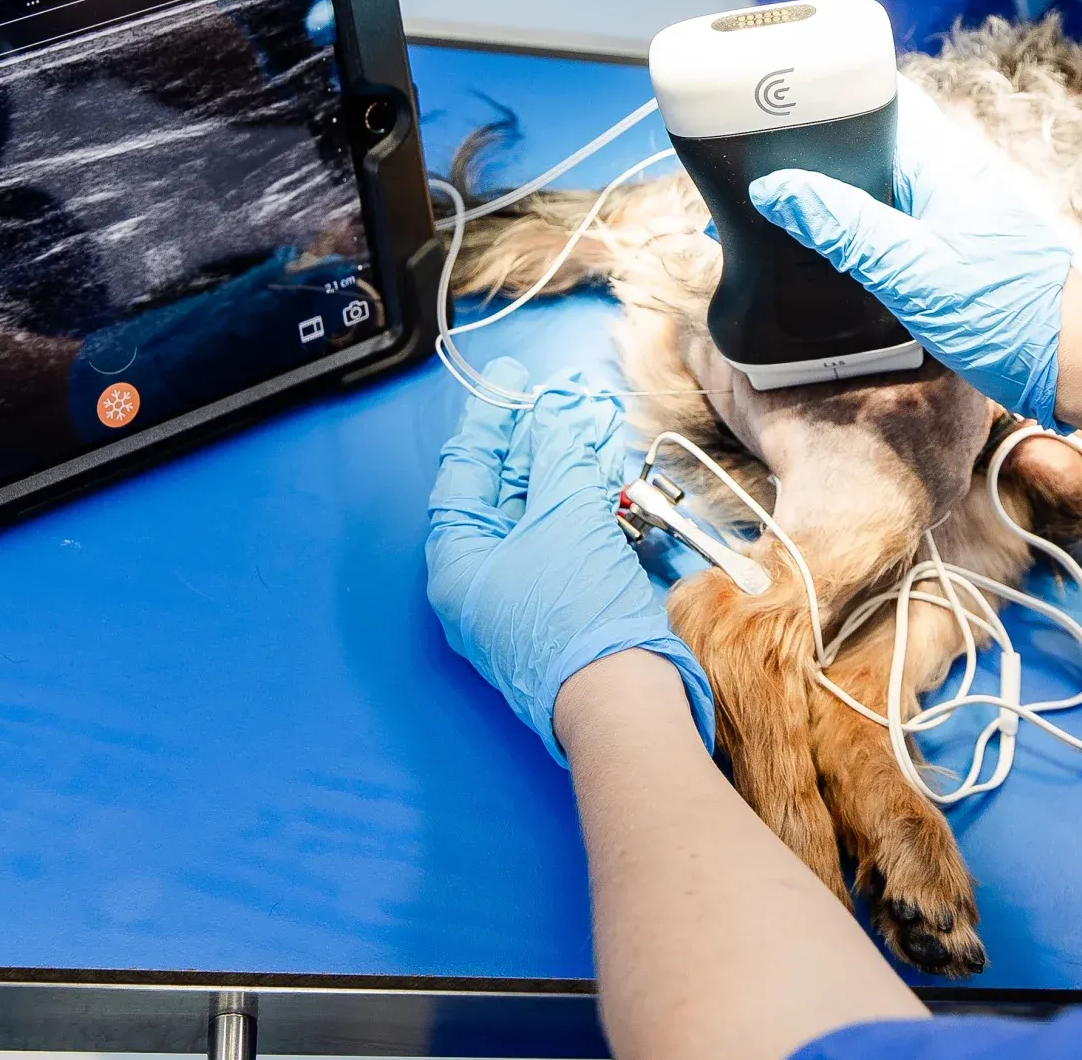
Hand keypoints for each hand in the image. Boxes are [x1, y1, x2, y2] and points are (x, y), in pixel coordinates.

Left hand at [424, 358, 715, 762]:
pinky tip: (608, 473)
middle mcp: (482, 581)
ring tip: (594, 424)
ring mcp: (523, 597)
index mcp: (458, 562)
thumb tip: (555, 420)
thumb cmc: (575, 612)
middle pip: (503, 493)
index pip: (464, 474)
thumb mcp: (564, 517)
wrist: (623, 700)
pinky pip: (566, 541)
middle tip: (562, 399)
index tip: (513, 380)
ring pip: (541, 516)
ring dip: (569, 468)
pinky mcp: (563, 607)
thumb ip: (557, 459)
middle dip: (538, 441)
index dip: (491, 422)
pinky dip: (586, 505)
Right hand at [749, 82, 1072, 424]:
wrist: (1076, 362)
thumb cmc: (1005, 313)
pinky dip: (861, 226)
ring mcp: (955, 213)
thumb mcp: (908, 268)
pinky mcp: (956, 249)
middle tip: (757, 157)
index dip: (828, 91)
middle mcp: (950, 177)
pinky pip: (897, 221)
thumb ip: (842, 225)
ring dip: (839, 190)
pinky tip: (833, 250)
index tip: (774, 97)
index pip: (880, 99)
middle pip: (874, 142)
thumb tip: (776, 187)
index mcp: (942, 161)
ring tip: (780, 202)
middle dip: (821, 147)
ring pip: (883, 185)